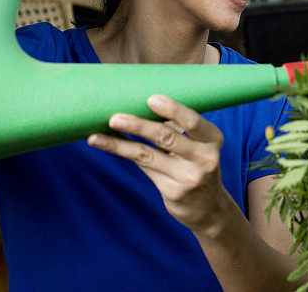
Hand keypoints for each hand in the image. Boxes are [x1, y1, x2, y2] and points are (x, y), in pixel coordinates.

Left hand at [87, 94, 227, 234]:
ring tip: (95, 137)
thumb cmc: (197, 165)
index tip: (151, 99)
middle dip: (138, 125)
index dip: (172, 109)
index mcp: (213, 139)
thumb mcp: (199, 146)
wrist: (209, 208)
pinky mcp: (173, 191)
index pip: (192, 122)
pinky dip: (124, 153)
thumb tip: (138, 105)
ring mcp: (188, 177)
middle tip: (114, 118)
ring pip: (147, 155)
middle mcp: (204, 158)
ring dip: (120, 144)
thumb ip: (177, 129)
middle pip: (166, 137)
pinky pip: (143, 167)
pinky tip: (107, 145)